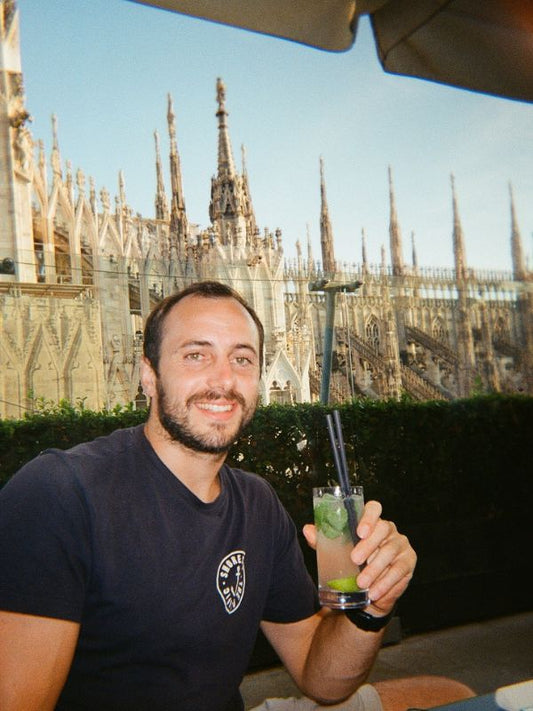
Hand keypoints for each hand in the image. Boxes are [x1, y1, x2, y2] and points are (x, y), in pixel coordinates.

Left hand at [303, 500, 415, 615]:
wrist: (368, 592)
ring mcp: (400, 544)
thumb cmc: (352, 564)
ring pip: (390, 552)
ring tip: (361, 582)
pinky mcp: (408, 562)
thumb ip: (323, 540)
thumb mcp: (336, 551)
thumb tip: (308, 529)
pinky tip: (374, 591)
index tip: (359, 532)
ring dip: (374, 569)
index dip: (368, 517)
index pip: (374, 508)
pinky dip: (385, 583)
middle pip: (383, 529)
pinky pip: (398, 570)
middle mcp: (388, 529)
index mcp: (371, 521)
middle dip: (368, 545)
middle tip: (354, 560)